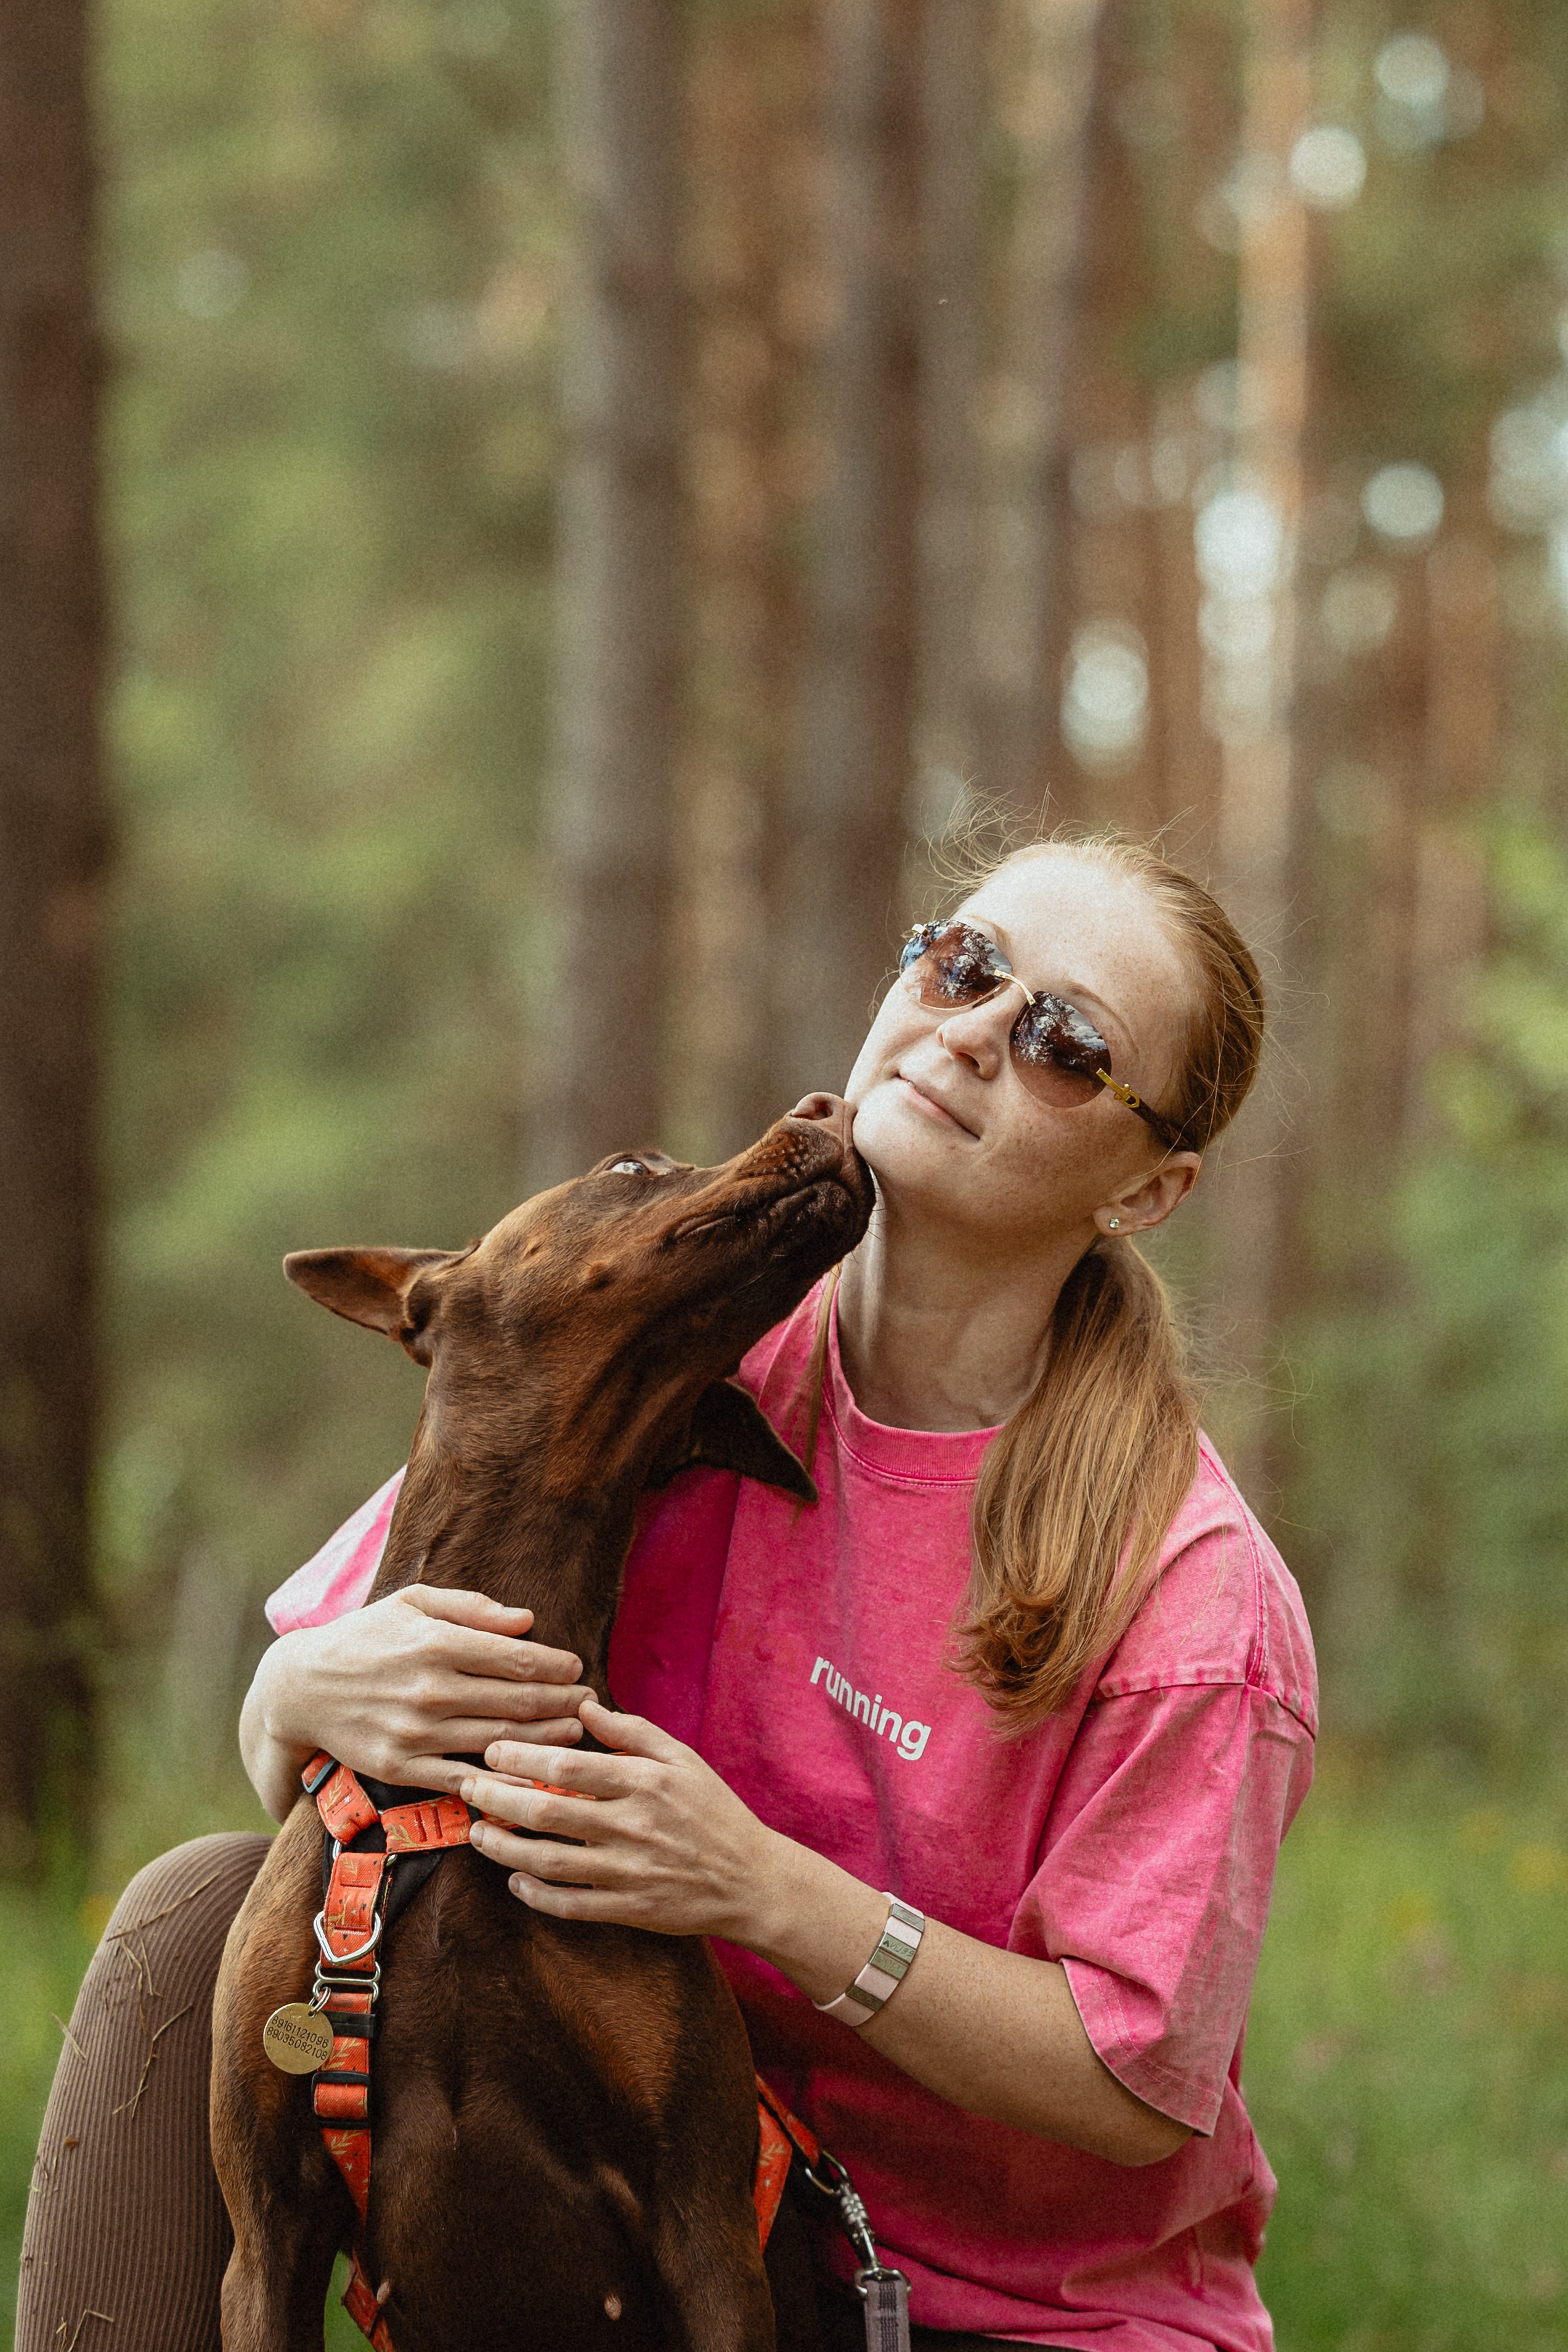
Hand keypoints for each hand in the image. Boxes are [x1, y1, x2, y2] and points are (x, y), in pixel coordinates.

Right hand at [246, 1586, 594, 1803]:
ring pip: (498, 1742)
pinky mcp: (401, 1768)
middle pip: (516, 1702)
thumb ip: (472, 1608)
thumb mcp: (413, 1602)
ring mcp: (415, 1732)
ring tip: (575, 1734)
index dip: (555, 1665)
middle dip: (562, 1702)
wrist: (300, 1687)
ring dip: (545, 1740)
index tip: (577, 1668)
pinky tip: (532, 1776)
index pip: (515, 1658)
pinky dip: (502, 1781)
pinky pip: (463, 1780)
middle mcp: (429, 1689)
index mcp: (436, 1642)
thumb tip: (526, 1620)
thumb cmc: (365, 1636)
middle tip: (589, 1703)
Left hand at [461, 1699, 784, 1940]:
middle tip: (468, 1788)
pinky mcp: (630, 1910)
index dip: (521, 1758)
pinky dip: (537, 1894)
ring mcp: (629, 1872)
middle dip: (497, 1799)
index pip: (568, 1766)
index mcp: (645, 1782)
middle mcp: (633, 1826)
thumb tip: (583, 1705)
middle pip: (547, 1812)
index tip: (492, 1750)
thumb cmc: (714, 1811)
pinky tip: (515, 1879)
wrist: (753, 1880)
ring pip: (550, 1862)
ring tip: (477, 1834)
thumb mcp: (682, 1758)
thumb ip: (632, 1730)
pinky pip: (571, 1905)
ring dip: (504, 1848)